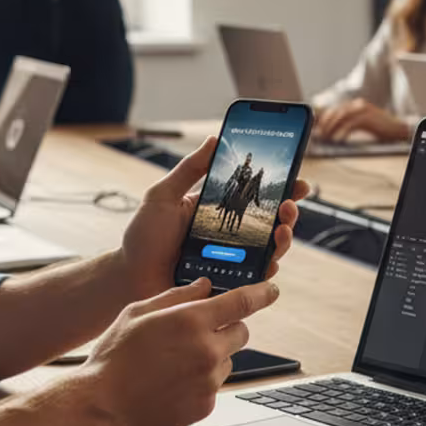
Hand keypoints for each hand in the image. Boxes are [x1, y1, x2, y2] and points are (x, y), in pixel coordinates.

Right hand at [80, 278, 280, 425]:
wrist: (103, 408)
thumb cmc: (114, 359)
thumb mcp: (137, 313)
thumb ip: (175, 295)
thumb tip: (203, 286)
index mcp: (190, 321)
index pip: (242, 301)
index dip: (261, 292)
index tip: (270, 290)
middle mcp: (206, 350)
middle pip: (241, 332)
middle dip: (227, 327)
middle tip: (200, 330)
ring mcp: (208, 381)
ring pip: (228, 359)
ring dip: (213, 355)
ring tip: (177, 361)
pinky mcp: (206, 405)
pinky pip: (215, 384)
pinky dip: (202, 380)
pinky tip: (174, 380)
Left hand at [118, 136, 308, 301]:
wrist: (129, 277)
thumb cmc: (143, 237)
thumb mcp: (162, 195)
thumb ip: (189, 169)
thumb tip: (215, 139)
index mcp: (217, 210)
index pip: (254, 196)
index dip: (280, 188)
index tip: (296, 178)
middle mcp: (230, 236)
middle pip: (270, 222)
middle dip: (288, 211)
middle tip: (288, 203)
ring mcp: (231, 262)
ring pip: (270, 250)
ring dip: (283, 239)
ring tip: (282, 229)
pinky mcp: (227, 285)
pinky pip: (256, 281)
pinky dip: (268, 270)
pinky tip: (270, 261)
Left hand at [313, 99, 409, 142]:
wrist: (400, 130)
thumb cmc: (381, 130)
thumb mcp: (362, 125)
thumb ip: (347, 126)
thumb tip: (330, 134)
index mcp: (354, 106)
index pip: (334, 110)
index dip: (323, 119)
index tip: (315, 129)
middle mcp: (357, 105)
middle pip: (335, 112)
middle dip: (324, 124)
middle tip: (318, 135)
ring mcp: (363, 109)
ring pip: (340, 116)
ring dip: (330, 128)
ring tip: (325, 138)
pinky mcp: (368, 116)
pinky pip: (350, 123)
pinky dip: (342, 132)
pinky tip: (337, 140)